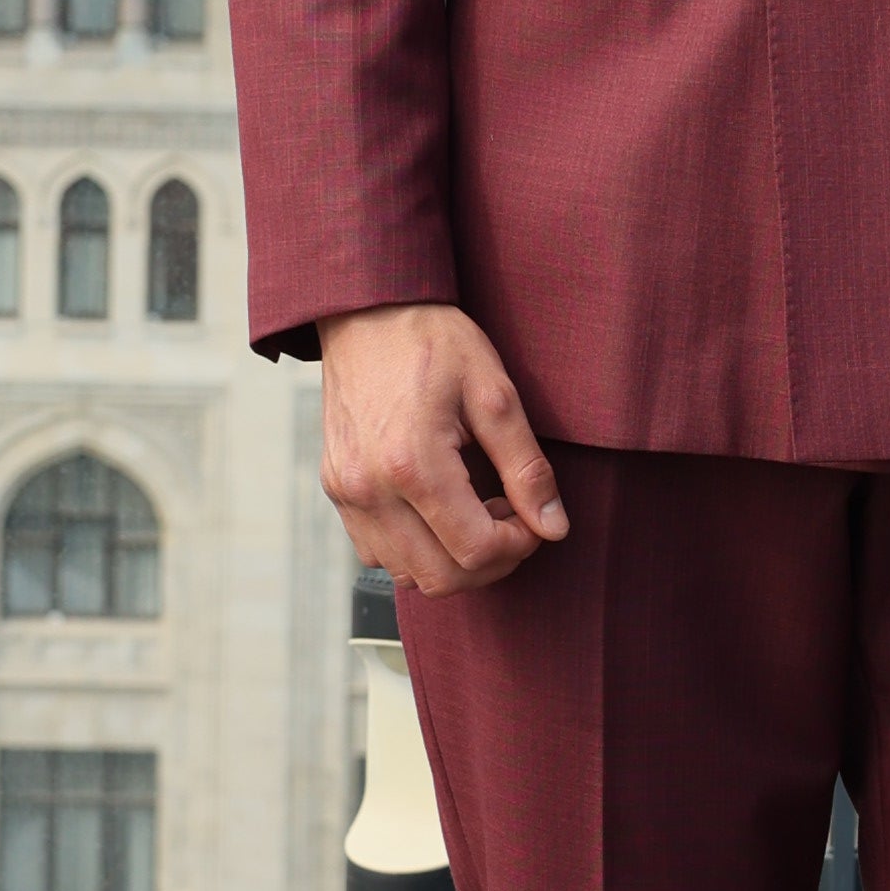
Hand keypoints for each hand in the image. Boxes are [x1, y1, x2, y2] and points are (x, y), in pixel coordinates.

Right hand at [319, 304, 569, 594]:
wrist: (366, 312)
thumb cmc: (432, 341)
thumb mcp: (494, 392)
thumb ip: (526, 467)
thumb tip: (553, 526)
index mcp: (413, 463)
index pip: (476, 550)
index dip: (519, 546)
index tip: (532, 516)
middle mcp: (370, 489)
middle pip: (441, 578)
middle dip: (490, 562)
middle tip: (510, 519)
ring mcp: (347, 494)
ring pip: (407, 574)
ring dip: (452, 559)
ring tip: (475, 509)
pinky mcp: (335, 490)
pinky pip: (376, 553)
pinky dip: (415, 549)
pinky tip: (438, 510)